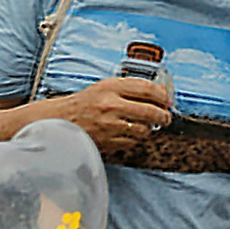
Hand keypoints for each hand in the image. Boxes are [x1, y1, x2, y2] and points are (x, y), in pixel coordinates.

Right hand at [54, 78, 171, 153]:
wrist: (62, 120)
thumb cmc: (85, 103)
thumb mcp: (105, 87)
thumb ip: (130, 87)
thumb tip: (159, 92)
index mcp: (110, 87)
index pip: (147, 88)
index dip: (163, 95)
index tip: (167, 100)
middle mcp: (111, 105)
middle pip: (150, 111)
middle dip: (163, 115)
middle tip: (165, 117)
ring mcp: (110, 125)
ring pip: (144, 129)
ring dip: (150, 128)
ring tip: (147, 125)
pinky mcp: (108, 141)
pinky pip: (133, 142)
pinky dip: (136, 138)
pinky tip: (131, 133)